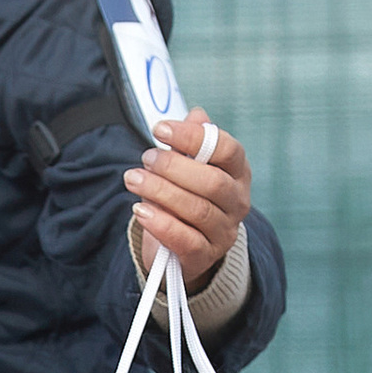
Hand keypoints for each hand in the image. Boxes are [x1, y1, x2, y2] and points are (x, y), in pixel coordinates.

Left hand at [123, 110, 250, 287]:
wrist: (181, 247)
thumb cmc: (186, 196)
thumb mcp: (188, 164)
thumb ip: (192, 141)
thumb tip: (197, 115)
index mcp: (238, 172)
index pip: (226, 149)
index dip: (193, 137)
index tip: (159, 130)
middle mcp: (237, 202)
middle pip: (212, 182)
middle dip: (174, 167)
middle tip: (146, 158)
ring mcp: (224, 232)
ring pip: (198, 210)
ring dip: (161, 192)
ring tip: (133, 179)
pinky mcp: (206, 257)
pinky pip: (185, 240)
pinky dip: (161, 224)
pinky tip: (140, 210)